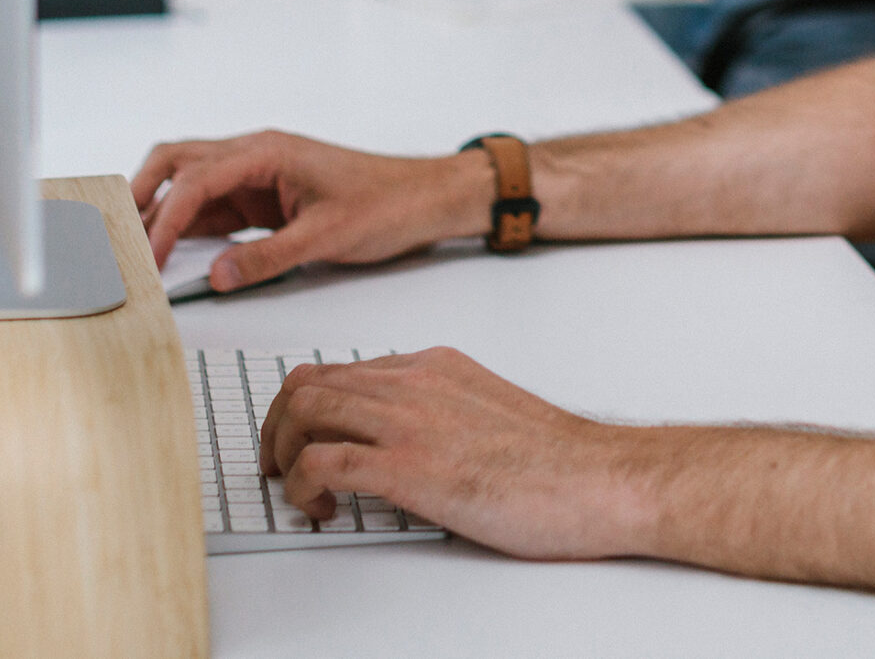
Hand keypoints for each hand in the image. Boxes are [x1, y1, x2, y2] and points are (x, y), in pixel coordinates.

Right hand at [131, 130, 480, 289]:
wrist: (424, 199)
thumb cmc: (386, 203)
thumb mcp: (327, 236)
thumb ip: (269, 257)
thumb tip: (219, 278)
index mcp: (267, 152)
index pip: (196, 179)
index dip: (166, 218)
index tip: (149, 255)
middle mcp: (255, 156)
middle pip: (177, 163)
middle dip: (143, 196)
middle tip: (121, 237)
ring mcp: (256, 175)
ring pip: (189, 183)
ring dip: (161, 211)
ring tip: (136, 249)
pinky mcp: (263, 198)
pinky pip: (213, 207)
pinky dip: (188, 226)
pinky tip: (172, 252)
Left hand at [261, 346, 651, 558]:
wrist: (596, 478)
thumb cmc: (555, 459)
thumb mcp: (487, 411)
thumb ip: (441, 411)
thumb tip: (405, 439)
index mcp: (434, 367)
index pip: (341, 369)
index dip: (306, 406)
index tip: (300, 438)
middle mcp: (414, 384)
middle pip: (308, 383)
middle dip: (278, 427)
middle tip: (279, 464)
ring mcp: (409, 421)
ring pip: (305, 411)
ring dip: (283, 453)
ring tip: (295, 488)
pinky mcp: (408, 466)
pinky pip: (321, 462)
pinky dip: (303, 486)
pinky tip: (321, 507)